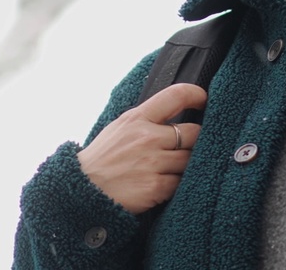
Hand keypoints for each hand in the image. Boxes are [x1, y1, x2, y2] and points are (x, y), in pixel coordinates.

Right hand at [77, 83, 207, 213]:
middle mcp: (147, 137)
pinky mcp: (156, 187)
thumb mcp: (119, 128)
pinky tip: (163, 184)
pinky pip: (182, 182)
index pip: (176, 96)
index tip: (204, 100)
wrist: (81, 190)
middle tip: (186, 146)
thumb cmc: (102, 159)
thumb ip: (146, 119)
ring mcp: (153, 162)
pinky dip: (177, 184)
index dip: (197, 95)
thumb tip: (175, 112)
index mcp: (137, 118)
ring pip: (191, 159)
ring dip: (186, 164)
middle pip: (194, 132)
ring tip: (169, 168)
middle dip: (195, 140)